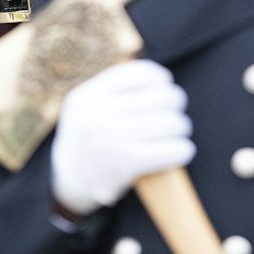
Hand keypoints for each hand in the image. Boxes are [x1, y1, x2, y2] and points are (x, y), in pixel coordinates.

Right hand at [49, 59, 193, 217]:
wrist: (70, 180)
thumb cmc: (88, 138)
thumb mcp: (86, 105)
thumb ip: (114, 88)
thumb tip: (161, 78)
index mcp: (89, 95)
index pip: (140, 73)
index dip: (161, 78)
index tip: (165, 86)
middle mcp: (99, 113)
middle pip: (162, 97)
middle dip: (175, 104)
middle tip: (174, 113)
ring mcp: (113, 138)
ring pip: (172, 123)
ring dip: (181, 128)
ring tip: (177, 133)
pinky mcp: (128, 164)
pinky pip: (173, 150)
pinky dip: (183, 150)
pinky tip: (179, 151)